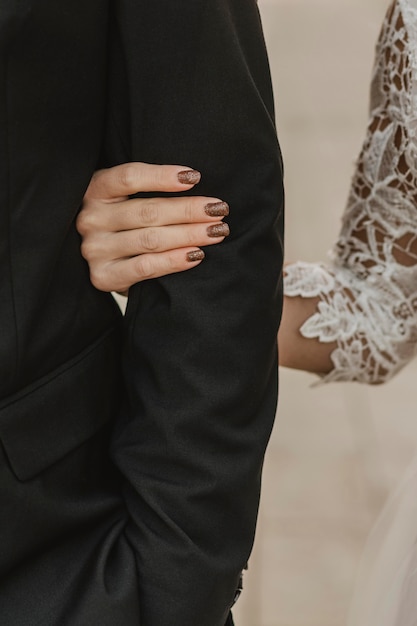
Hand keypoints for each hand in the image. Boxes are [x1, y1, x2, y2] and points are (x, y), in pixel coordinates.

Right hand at [76, 162, 229, 293]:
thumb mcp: (128, 199)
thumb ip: (149, 190)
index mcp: (95, 190)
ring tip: (217, 231)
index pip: (129, 177)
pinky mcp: (102, 277)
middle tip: (219, 210)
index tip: (195, 177)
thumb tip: (195, 181)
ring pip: (150, 239)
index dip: (162, 176)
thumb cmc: (127, 225)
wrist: (108, 265)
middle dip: (189, 210)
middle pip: (147, 211)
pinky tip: (197, 254)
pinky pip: (146, 267)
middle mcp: (89, 218)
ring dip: (189, 234)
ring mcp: (94, 249)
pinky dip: (174, 260)